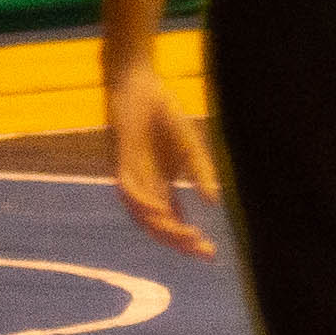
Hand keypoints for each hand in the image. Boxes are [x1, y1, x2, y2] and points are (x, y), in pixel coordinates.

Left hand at [104, 59, 217, 258]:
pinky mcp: (121, 158)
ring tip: (188, 237)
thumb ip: (201, 171)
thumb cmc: (161, 111)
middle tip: (205, 252)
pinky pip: (129, 187)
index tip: (212, 253)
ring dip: (164, 228)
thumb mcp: (190, 145)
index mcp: (159, 184)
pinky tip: (161, 212)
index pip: (173, 221)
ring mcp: (131, 174)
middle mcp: (143, 186)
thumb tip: (214, 201)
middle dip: (181, 241)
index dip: (189, 239)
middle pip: (158, 225)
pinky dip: (144, 203)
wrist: (137, 81)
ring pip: (142, 213)